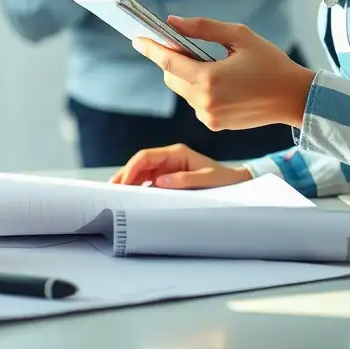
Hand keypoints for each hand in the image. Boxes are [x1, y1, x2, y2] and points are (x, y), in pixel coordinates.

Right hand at [111, 144, 251, 188]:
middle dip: (126, 173)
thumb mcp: (207, 180)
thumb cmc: (224, 181)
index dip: (132, 167)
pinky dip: (138, 186)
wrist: (237, 186)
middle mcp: (169, 158)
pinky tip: (131, 194)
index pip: (147, 156)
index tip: (123, 180)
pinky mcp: (169, 178)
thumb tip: (159, 181)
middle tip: (112, 187)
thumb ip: (184, 180)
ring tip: (117, 192)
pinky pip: (148, 180)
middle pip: (140, 163)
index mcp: (176, 153)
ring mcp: (168, 168)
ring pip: (142, 171)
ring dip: (129, 180)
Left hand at [132, 16, 315, 129]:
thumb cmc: (271, 64)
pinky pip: (194, 102)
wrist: (296, 99)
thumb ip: (202, 28)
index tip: (137, 38)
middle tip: (183, 44)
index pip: (168, 62)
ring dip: (186, 74)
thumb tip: (172, 22)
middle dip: (171, 59)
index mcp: (210, 79)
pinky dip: (198, 88)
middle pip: (171, 76)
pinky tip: (219, 80)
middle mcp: (205, 101)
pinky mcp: (216, 124)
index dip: (150, 48)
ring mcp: (210, 116)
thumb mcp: (239, 36)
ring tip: (208, 62)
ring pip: (182, 89)